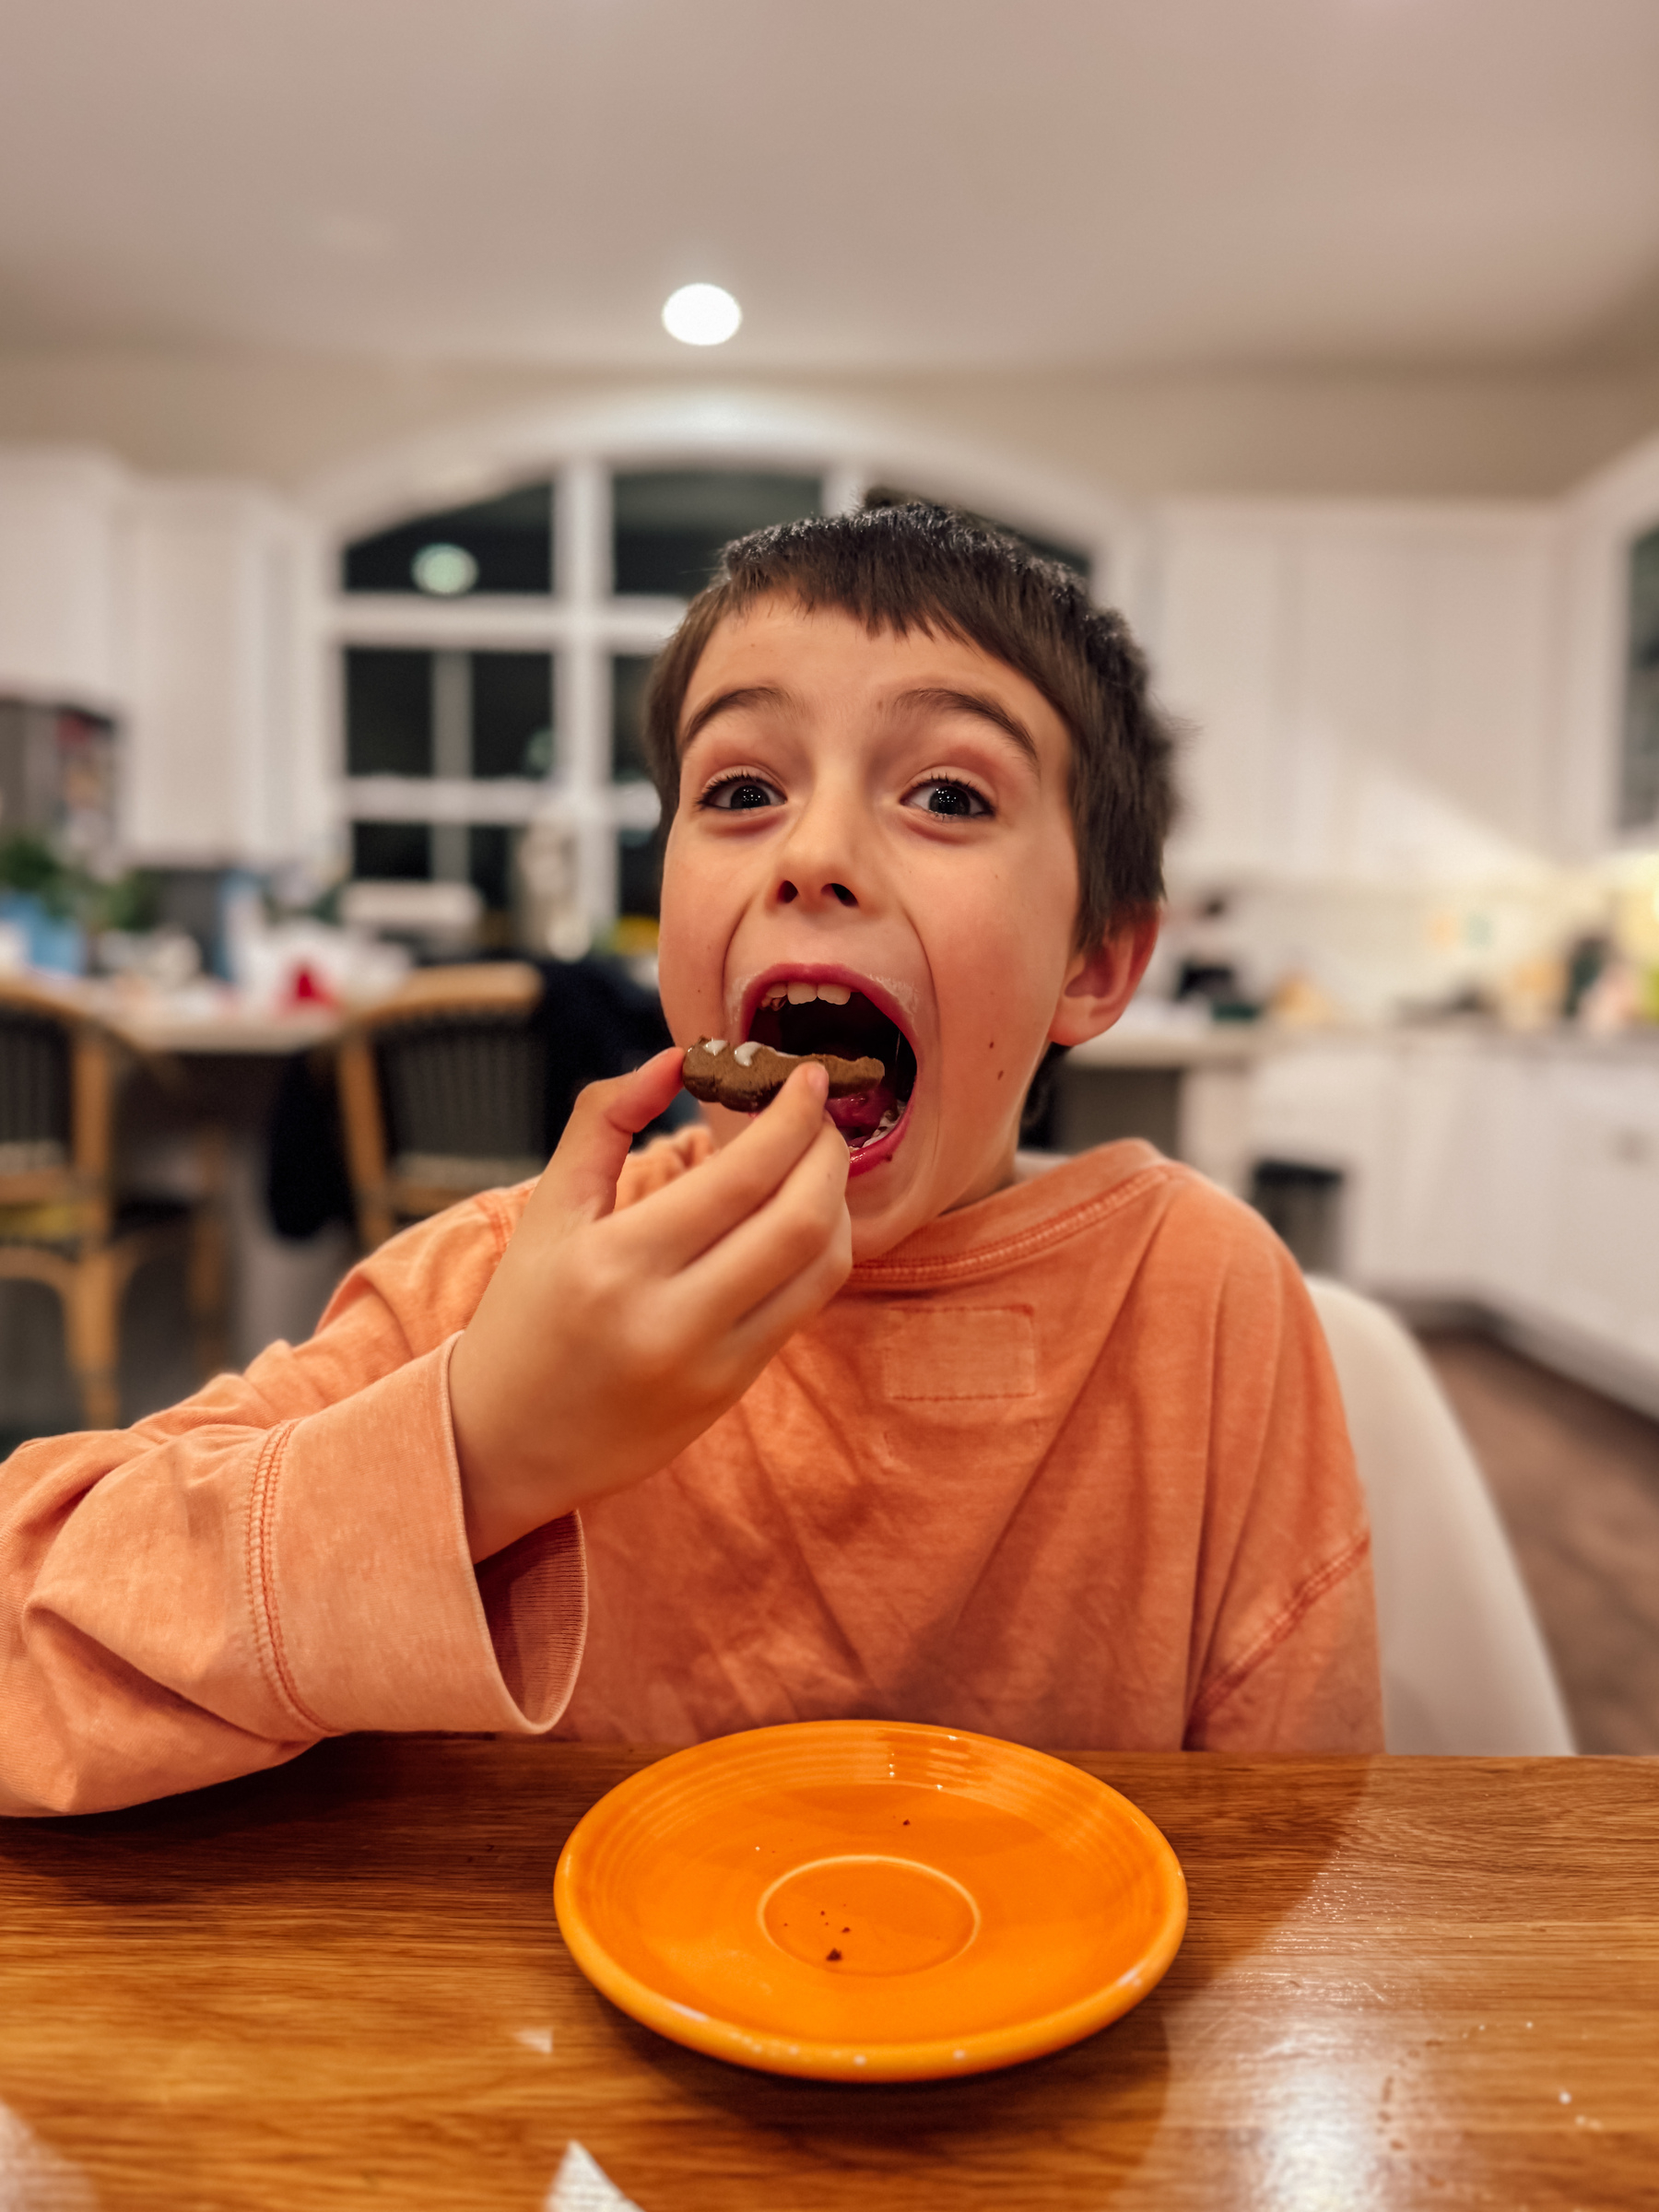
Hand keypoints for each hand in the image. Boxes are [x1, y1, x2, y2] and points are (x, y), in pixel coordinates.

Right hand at [449, 1048, 851, 1560]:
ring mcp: (710, 1363)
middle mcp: (669, 1318)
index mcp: (614, 1262)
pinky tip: (803, 1217)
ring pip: (820, 1268)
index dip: (792, 1119)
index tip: (808, 1077)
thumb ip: (604, 1121)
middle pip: (799, 1220)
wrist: (505, 1440)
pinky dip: (820, 1251)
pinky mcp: (731, 1391)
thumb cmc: (523, 1313)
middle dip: (828, 1152)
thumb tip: (677, 1059)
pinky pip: (804, 1308)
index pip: (741, 1177)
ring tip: (817, 1161)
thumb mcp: (547, 1209)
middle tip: (824, 1112)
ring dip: (837, 1201)